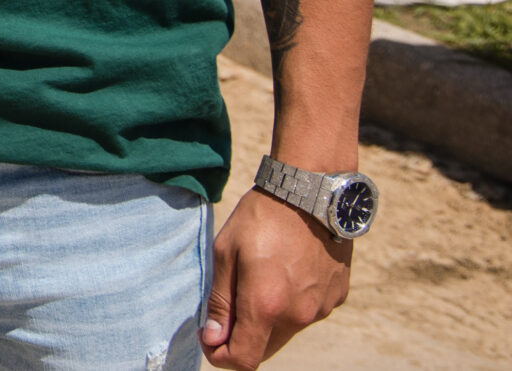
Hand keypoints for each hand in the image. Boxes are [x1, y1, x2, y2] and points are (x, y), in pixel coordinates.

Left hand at [203, 186, 350, 367]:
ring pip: (286, 331)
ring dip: (267, 319)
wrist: (311, 193)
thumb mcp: (226, 252)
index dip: (222, 357)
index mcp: (266, 306)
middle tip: (227, 308)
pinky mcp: (337, 297)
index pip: (244, 360)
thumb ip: (220, 301)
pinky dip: (292, 304)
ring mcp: (321, 308)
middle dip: (242, 338)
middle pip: (265, 349)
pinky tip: (285, 272)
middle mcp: (298, 315)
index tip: (209, 338)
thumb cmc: (261, 218)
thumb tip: (213, 340)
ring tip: (258, 278)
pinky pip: (308, 313)